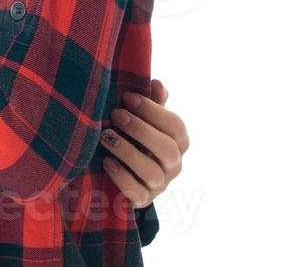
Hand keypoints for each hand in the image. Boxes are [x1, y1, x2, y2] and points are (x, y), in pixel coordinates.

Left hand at [99, 78, 189, 207]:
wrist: (124, 173)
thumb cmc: (134, 136)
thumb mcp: (143, 119)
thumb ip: (152, 103)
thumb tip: (157, 83)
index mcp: (178, 141)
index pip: (176, 126)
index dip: (152, 110)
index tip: (127, 97)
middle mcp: (174, 164)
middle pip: (167, 149)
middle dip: (140, 129)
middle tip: (116, 114)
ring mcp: (160, 184)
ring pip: (151, 172)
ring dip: (127, 151)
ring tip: (105, 136)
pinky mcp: (142, 199)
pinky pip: (136, 192)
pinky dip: (121, 176)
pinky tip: (106, 161)